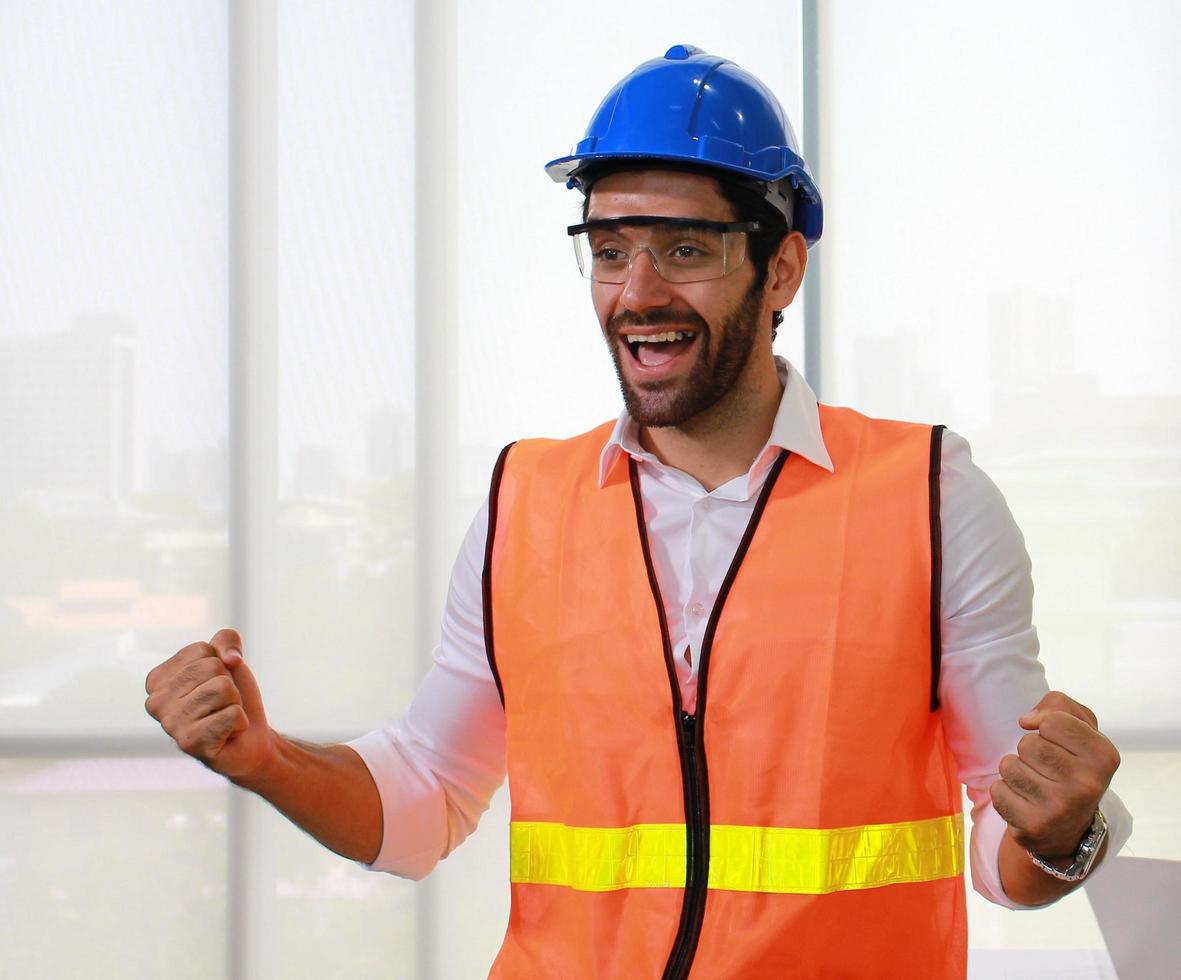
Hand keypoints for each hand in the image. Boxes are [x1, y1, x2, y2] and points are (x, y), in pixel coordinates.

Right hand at [145, 628, 274, 781]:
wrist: (249, 739)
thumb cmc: (232, 698)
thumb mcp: (229, 659)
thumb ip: (226, 639)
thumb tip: (229, 659)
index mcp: (157, 680)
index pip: (201, 650)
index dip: (220, 664)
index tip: (213, 684)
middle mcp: (156, 703)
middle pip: (212, 668)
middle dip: (228, 684)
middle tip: (221, 705)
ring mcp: (171, 725)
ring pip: (223, 689)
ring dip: (234, 703)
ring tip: (223, 717)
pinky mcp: (191, 744)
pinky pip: (232, 714)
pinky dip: (240, 722)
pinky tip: (227, 734)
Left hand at [989, 691, 1119, 859]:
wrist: (1069, 829)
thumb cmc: (1071, 766)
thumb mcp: (1080, 730)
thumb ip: (1060, 706)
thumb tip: (1028, 719)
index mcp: (1104, 758)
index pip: (1053, 721)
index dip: (1045, 725)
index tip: (1051, 738)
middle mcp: (1087, 786)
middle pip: (1029, 744)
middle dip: (1030, 750)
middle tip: (1046, 768)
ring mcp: (1060, 809)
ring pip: (1009, 765)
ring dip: (1015, 770)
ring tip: (1034, 784)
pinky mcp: (1033, 826)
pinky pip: (997, 789)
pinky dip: (1004, 791)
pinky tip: (1024, 801)